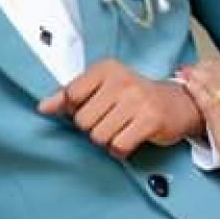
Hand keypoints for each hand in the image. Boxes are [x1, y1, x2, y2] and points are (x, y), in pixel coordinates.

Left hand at [38, 58, 201, 158]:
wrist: (177, 103)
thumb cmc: (133, 97)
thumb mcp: (101, 88)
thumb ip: (70, 96)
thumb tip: (43, 107)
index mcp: (106, 68)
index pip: (71, 95)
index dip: (77, 109)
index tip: (93, 107)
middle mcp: (121, 80)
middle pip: (83, 121)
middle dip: (93, 128)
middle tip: (111, 120)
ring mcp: (137, 100)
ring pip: (99, 136)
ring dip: (107, 140)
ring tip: (121, 129)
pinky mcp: (150, 120)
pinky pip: (118, 146)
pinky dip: (120, 150)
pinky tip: (129, 139)